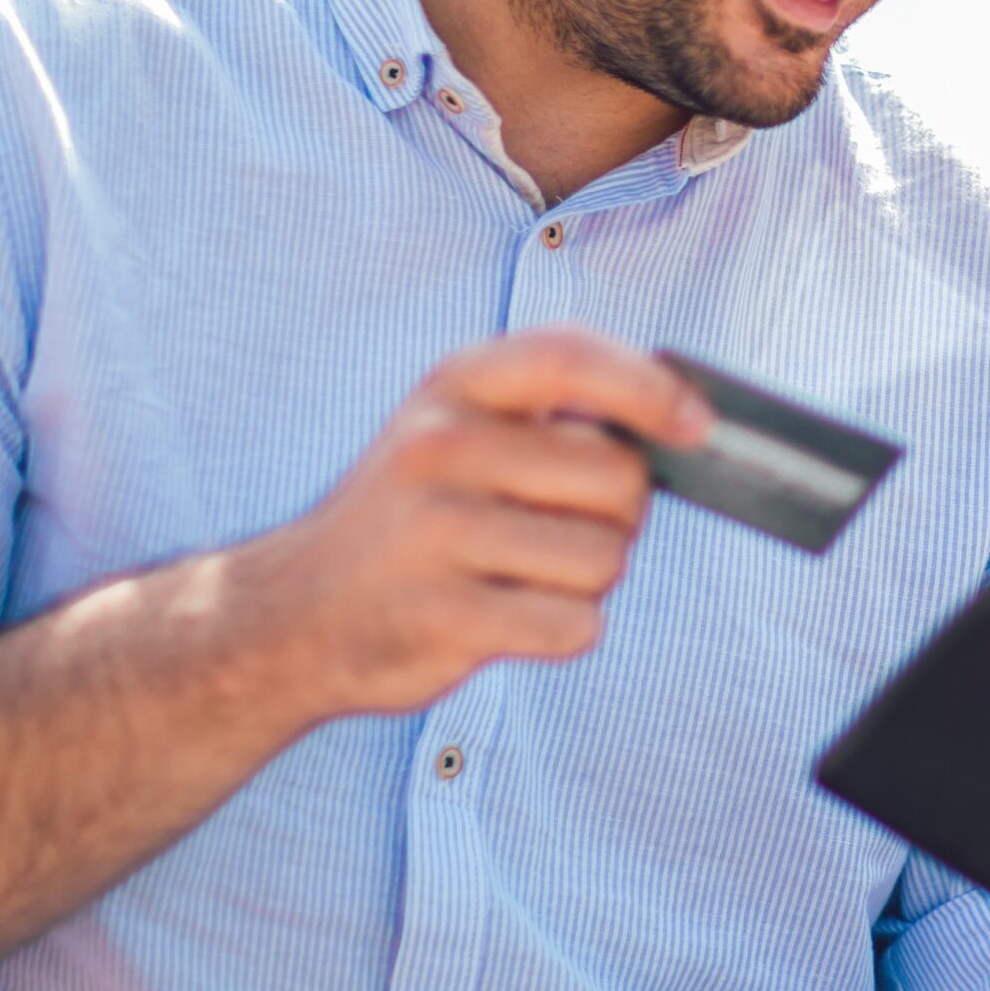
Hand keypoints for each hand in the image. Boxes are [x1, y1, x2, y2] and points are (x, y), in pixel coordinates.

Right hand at [223, 329, 711, 723]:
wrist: (292, 615)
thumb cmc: (410, 519)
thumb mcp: (458, 429)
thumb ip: (554, 412)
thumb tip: (683, 419)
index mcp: (455, 388)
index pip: (574, 358)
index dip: (651, 389)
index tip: (697, 425)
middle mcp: (441, 448)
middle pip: (618, 479)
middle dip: (619, 517)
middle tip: (565, 530)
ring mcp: (436, 534)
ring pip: (604, 561)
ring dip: (587, 582)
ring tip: (522, 576)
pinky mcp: (442, 616)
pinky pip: (573, 626)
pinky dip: (561, 632)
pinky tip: (507, 618)